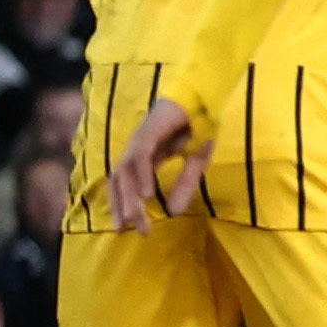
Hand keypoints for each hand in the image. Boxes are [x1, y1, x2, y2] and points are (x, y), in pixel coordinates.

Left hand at [110, 99, 210, 228]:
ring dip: (128, 196)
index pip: (126, 184)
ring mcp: (140, 139)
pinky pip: (140, 157)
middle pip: (119, 181)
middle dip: (124, 207)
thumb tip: (175, 213)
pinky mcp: (149, 132)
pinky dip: (141, 176)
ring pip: (124, 172)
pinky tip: (147, 194)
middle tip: (131, 230)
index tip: (129, 229)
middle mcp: (137, 148)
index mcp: (145, 155)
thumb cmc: (201, 124)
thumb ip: (186, 184)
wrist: (206, 96)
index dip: (124, 206)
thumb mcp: (196, 161)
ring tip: (134, 218)